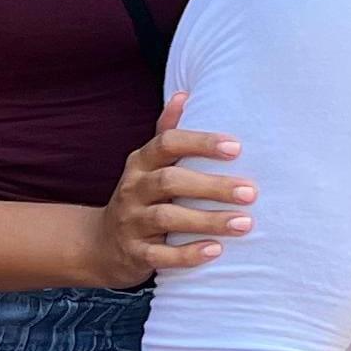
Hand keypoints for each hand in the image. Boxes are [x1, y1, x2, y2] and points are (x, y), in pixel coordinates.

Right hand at [87, 92, 249, 287]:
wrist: (100, 245)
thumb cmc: (141, 197)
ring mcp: (131, 222)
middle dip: (212, 186)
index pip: (166, 144)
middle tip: (251, 192)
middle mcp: (132, 189)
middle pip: (170, 181)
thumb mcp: (148, 164)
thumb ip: (167, 132)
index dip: (200, 143)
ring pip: (166, 218)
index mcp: (141, 163)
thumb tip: (185, 93)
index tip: (236, 148)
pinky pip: (159, 256)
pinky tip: (216, 251)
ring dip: (207, 221)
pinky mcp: (134, 254)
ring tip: (244, 223)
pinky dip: (187, 254)